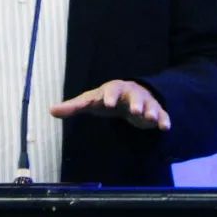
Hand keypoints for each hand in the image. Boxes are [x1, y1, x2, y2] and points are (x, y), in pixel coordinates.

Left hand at [49, 80, 170, 130]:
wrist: (128, 96)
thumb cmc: (106, 99)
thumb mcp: (91, 102)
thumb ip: (73, 107)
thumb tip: (51, 110)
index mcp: (113, 89)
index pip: (111, 90)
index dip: (109, 96)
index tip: (108, 104)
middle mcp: (130, 93)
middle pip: (134, 95)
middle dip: (135, 102)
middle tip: (135, 111)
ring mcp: (144, 101)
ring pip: (149, 104)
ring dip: (151, 111)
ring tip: (151, 119)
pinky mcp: (155, 111)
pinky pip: (161, 114)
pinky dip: (164, 120)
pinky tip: (165, 128)